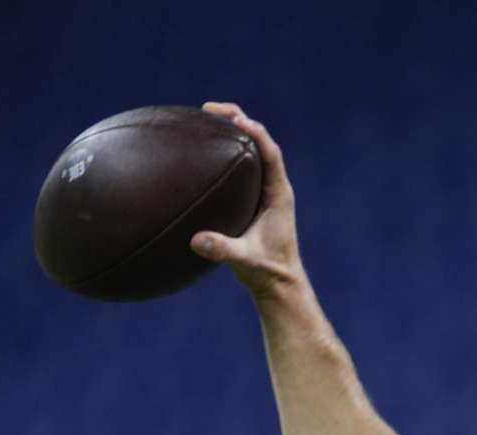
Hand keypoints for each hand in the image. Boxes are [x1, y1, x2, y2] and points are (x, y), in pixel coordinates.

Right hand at [190, 102, 303, 299]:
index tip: (234, 118)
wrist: (279, 283)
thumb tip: (197, 241)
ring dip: (231, 133)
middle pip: (260, 142)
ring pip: (250, 153)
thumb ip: (224, 250)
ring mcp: (264, 192)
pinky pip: (240, 169)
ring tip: (203, 119)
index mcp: (279, 194)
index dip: (254, 131)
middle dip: (237, 121)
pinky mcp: (254, 200)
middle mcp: (274, 188)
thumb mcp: (246, 261)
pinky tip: (198, 154)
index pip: (270, 153)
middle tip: (208, 109)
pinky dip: (223, 155)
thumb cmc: (267, 272)